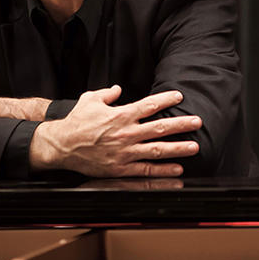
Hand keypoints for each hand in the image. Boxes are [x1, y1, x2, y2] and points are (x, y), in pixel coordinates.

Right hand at [30, 86, 200, 177]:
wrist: (61, 145)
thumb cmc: (76, 122)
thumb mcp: (89, 100)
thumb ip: (106, 93)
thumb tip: (117, 89)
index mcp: (120, 115)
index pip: (149, 105)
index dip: (166, 100)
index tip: (179, 96)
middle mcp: (126, 133)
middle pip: (160, 128)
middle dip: (181, 124)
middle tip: (197, 122)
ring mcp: (125, 152)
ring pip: (157, 150)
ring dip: (178, 148)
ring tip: (195, 146)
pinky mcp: (120, 169)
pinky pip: (146, 170)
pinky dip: (163, 171)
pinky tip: (177, 170)